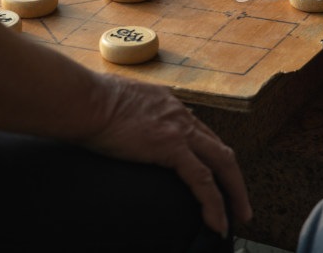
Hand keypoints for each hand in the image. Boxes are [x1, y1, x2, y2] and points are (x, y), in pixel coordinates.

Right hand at [80, 74, 251, 236]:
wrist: (84, 100)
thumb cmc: (87, 101)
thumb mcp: (115, 101)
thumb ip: (124, 113)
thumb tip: (110, 124)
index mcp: (165, 103)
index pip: (197, 130)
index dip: (208, 154)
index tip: (212, 173)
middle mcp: (179, 113)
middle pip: (218, 147)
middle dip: (232, 175)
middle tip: (238, 200)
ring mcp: (179, 129)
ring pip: (222, 163)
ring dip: (234, 192)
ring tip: (238, 216)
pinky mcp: (172, 147)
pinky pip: (203, 181)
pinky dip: (214, 204)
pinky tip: (218, 222)